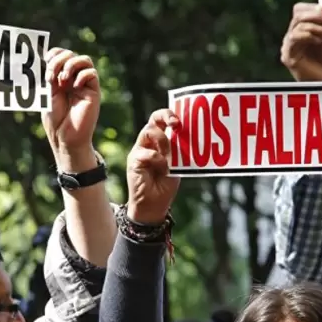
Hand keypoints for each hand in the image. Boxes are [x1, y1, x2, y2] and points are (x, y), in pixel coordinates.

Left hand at [41, 48, 100, 172]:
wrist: (65, 138)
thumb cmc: (55, 119)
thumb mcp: (48, 94)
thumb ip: (50, 76)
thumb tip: (48, 58)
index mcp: (60, 77)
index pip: (60, 54)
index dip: (54, 53)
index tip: (44, 61)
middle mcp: (73, 78)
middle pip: (71, 54)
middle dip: (59, 60)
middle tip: (50, 75)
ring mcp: (84, 84)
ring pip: (84, 59)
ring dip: (70, 64)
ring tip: (62, 79)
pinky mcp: (93, 91)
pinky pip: (92, 73)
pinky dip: (82, 75)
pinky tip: (74, 86)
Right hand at [127, 109, 181, 223]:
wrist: (153, 206)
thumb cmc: (165, 186)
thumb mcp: (177, 165)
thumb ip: (178, 151)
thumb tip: (188, 135)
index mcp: (159, 142)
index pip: (161, 120)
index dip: (169, 115)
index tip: (181, 119)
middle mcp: (148, 143)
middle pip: (153, 119)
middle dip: (165, 116)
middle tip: (176, 123)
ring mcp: (140, 151)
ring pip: (148, 131)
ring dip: (163, 140)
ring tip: (170, 155)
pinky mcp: (134, 161)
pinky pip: (146, 153)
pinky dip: (158, 159)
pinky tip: (163, 169)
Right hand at [281, 3, 321, 81]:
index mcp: (300, 31)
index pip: (299, 10)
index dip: (313, 7)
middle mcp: (291, 37)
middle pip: (298, 15)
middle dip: (317, 15)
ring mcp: (288, 47)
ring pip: (297, 25)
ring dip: (317, 27)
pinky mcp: (288, 57)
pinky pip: (294, 37)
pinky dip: (309, 35)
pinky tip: (320, 41)